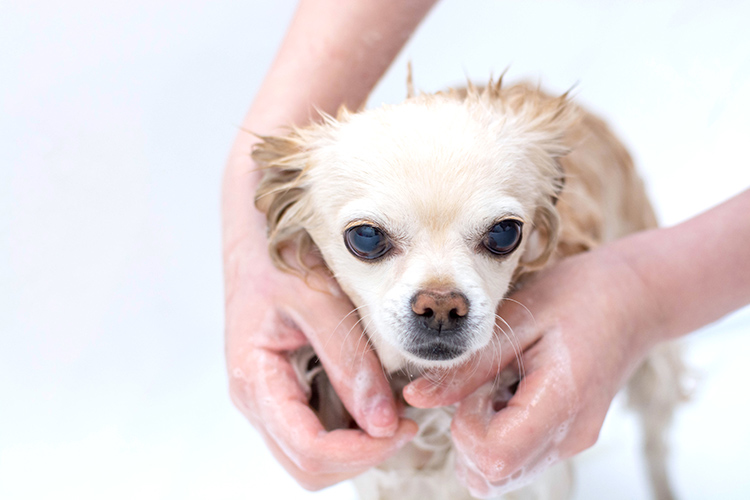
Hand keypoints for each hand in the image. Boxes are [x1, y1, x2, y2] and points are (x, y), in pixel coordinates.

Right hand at [222, 136, 416, 489]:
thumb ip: (349, 360)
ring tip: (395, 408)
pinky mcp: (286, 385)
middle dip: (361, 455)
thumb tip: (383, 422)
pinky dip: (351, 425)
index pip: (309, 451)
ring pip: (313, 454)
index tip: (402, 427)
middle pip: (309, 466)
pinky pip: (318, 426)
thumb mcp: (316, 300)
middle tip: (404, 423)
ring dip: (358, 444)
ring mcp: (271, 395)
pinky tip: (375, 394)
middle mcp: (258, 398)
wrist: (258, 227)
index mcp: (256, 380)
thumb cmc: (278, 253)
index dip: (361, 452)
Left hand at [404, 248, 658, 496]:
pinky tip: (508, 393)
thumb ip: (469, 366)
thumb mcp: (517, 319)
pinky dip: (499, 436)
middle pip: (496, 476)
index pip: (494, 458)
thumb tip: (415, 397)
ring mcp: (572, 442)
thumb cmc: (578, 297)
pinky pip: (520, 458)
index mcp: (560, 402)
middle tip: (481, 387)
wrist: (634, 299)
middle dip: (467, 438)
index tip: (472, 388)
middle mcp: (570, 436)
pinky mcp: (568, 438)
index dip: (465, 429)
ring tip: (495, 387)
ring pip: (505, 475)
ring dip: (481, 440)